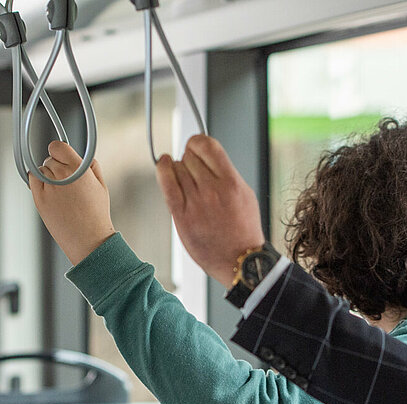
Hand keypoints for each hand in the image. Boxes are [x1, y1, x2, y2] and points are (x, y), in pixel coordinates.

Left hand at [29, 141, 114, 264]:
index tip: (60, 157)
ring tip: (59, 191)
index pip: (57, 147)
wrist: (88, 239)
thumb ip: (92, 166)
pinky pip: (32, 181)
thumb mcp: (101, 186)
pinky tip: (47, 191)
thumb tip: (82, 157)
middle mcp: (62, 175)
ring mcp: (49, 188)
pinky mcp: (39, 199)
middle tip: (65, 181)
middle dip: (55, 167)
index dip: (59, 151)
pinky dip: (37, 183)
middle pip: (49, 160)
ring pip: (41, 171)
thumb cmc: (96, 215)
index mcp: (78, 168)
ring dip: (47, 176)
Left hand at [154, 135, 265, 285]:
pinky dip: (162, 170)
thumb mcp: (244, 194)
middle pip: (189, 156)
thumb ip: (225, 173)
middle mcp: (212, 190)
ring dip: (178, 169)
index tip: (195, 146)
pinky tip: (162, 164)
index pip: (207, 145)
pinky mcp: (182, 216)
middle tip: (194, 171)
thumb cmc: (243, 228)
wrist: (238, 259)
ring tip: (187, 181)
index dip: (197, 142)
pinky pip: (166, 184)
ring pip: (177, 168)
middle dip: (189, 159)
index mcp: (231, 183)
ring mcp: (196, 203)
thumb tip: (205, 155)